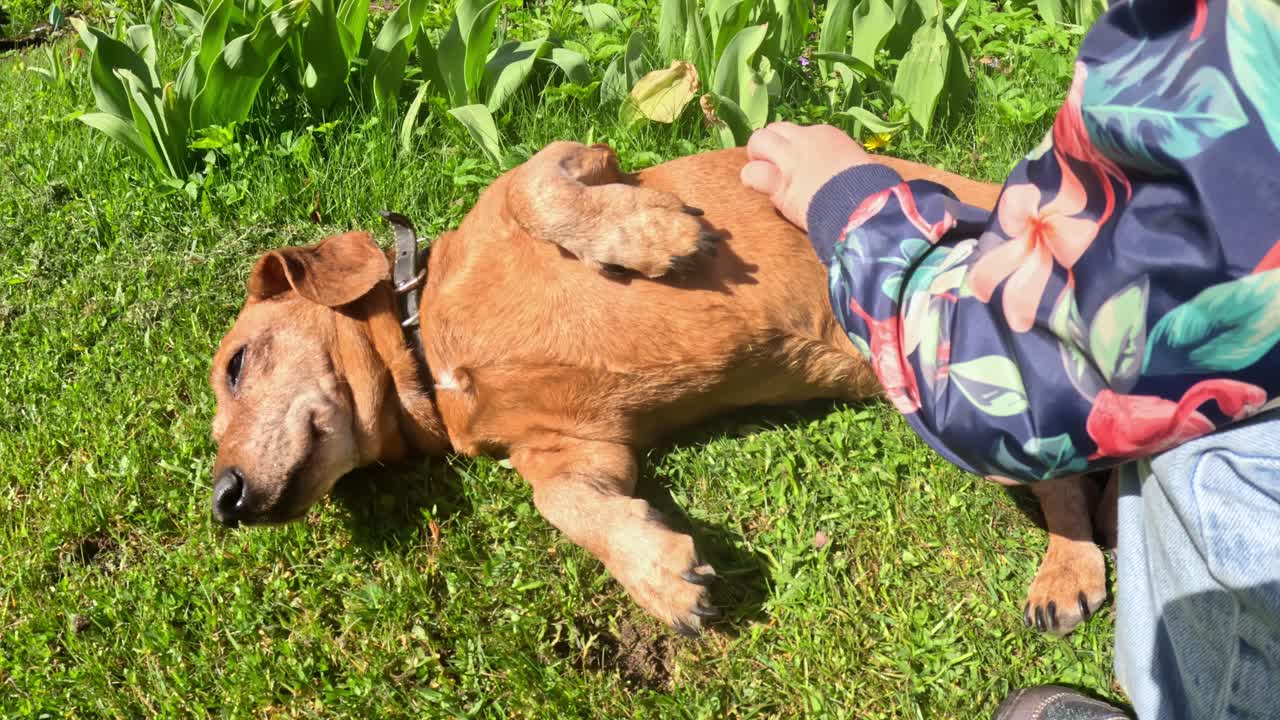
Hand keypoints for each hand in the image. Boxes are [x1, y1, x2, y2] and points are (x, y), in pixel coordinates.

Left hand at [740, 122, 871, 230]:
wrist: (865, 202)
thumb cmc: (871, 188)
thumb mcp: (857, 164)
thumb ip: (842, 162)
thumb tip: (842, 174)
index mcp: (826, 134)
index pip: (797, 132)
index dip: (791, 147)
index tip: (796, 165)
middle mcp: (805, 140)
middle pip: (774, 130)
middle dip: (768, 145)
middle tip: (771, 165)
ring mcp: (790, 159)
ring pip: (758, 141)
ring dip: (756, 157)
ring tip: (760, 174)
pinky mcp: (780, 182)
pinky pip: (752, 172)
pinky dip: (751, 180)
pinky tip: (758, 189)